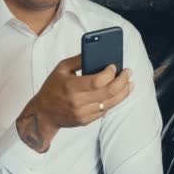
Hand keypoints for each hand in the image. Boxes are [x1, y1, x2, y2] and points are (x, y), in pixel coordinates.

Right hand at [16, 54, 132, 151]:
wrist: (43, 113)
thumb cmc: (52, 87)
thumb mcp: (60, 69)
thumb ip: (78, 60)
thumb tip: (96, 52)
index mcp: (70, 86)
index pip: (97, 81)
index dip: (109, 73)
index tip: (114, 66)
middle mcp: (77, 102)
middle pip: (108, 92)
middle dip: (122, 81)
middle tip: (128, 73)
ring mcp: (82, 113)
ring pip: (110, 103)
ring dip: (123, 92)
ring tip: (129, 83)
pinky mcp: (86, 121)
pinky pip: (104, 110)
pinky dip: (113, 101)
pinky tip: (118, 93)